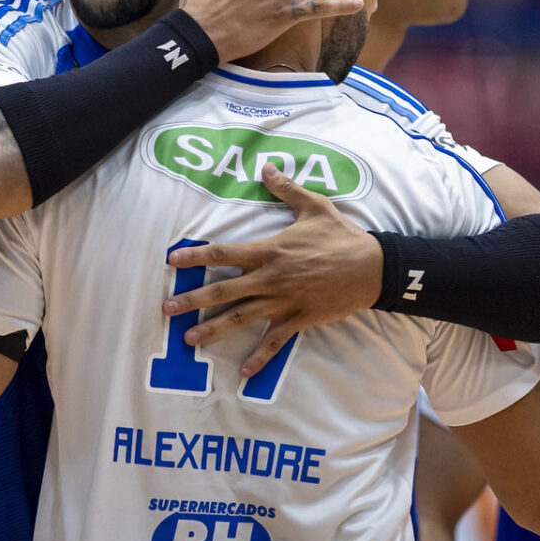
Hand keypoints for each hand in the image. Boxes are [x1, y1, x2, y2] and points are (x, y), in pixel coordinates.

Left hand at [163, 163, 380, 378]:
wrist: (372, 268)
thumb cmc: (342, 236)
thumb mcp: (314, 206)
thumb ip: (286, 189)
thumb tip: (267, 166)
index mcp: (269, 250)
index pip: (224, 253)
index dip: (195, 256)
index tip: (171, 260)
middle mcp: (270, 278)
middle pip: (224, 290)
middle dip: (193, 299)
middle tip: (167, 308)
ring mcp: (284, 301)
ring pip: (241, 317)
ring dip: (213, 329)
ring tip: (188, 340)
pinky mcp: (299, 319)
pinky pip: (275, 341)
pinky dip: (260, 358)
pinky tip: (243, 374)